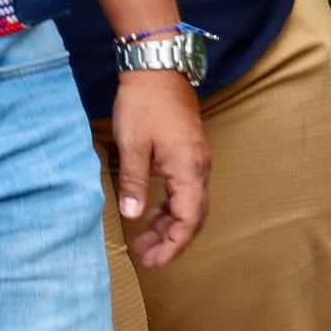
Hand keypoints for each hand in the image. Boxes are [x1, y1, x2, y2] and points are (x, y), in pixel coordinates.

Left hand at [107, 69, 211, 269]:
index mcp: (189, 169)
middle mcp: (199, 168)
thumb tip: (133, 217)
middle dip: (170, 240)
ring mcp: (195, 161)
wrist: (157, 68)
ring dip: (167, 225)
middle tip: (146, 258)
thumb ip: (135, 182)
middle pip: (192, 216)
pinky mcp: (186, 154)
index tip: (155, 262)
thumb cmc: (143, 104)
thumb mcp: (132, 145)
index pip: (189, 219)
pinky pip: (182, 190)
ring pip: (187, 204)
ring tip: (143, 242)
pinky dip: (167, 207)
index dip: (174, 244)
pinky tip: (148, 214)